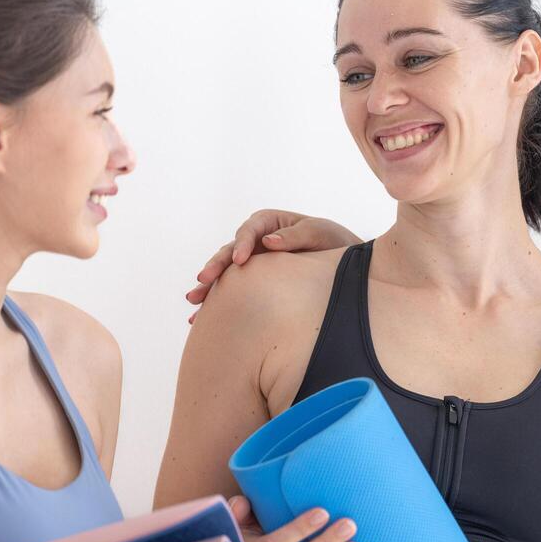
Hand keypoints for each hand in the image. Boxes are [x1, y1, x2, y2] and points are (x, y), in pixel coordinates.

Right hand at [185, 210, 360, 316]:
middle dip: (216, 266)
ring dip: (209, 287)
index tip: (240, 260)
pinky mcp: (254, 283)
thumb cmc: (333, 243)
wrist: (346, 267)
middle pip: (230, 252)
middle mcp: (256, 242)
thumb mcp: (319, 234)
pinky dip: (218, 303)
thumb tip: (267, 241)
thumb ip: (296, 236)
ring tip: (194, 301)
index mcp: (268, 223)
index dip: (242, 243)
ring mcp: (253, 263)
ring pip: (226, 274)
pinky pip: (233, 292)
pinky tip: (200, 318)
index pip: (249, 230)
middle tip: (203, 280)